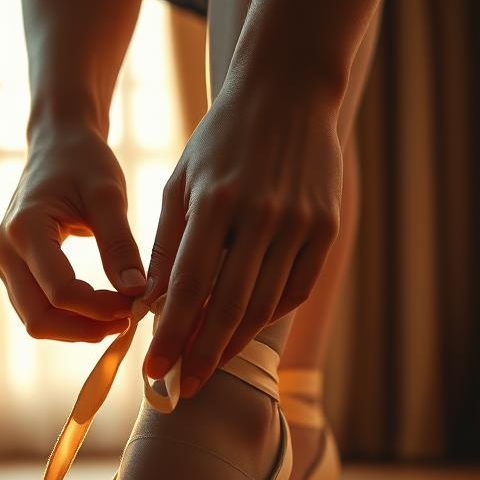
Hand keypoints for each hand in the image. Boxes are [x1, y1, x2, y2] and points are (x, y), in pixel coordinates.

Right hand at [0, 128, 146, 342]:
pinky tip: (100, 309)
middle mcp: (4, 250)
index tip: (134, 305)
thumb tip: (137, 292)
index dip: (99, 308)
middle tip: (126, 321)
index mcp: (24, 229)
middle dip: (84, 329)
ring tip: (117, 316)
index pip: (60, 292)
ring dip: (77, 328)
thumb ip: (120, 245)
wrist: (57, 144)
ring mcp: (3, 263)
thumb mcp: (108, 196)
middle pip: (39, 319)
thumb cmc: (84, 162)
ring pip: (36, 321)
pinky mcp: (12, 271)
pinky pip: (37, 310)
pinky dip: (68, 318)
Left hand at [143, 71, 342, 395]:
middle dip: (202, 355)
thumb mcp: (181, 183)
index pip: (189, 287)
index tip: (154, 370)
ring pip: (264, 306)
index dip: (172, 335)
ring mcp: (300, 223)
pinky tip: (243, 333)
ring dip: (233, 344)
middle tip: (183, 388)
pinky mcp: (326, 229)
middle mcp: (261, 215)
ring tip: (208, 368)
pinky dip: (268, 317)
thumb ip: (169, 246)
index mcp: (216, 202)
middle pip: (229, 307)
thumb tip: (153, 309)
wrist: (289, 92)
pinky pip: (296, 290)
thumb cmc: (221, 142)